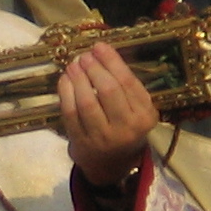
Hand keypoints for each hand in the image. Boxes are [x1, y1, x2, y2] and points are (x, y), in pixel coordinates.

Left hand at [59, 41, 157, 185]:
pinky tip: (65, 80)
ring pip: (87, 102)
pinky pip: (70, 113)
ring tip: (73, 65)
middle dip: (95, 68)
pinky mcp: (82, 142)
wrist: (111, 164)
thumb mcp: (137, 109)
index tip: (99, 46)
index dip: (112, 61)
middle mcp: (126, 128)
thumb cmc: (125, 128)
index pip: (128, 82)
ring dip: (78, 79)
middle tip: (85, 56)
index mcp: (145, 116)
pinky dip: (65, 93)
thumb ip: (125, 86)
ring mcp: (103, 137)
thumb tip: (101, 52)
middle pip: (108, 91)